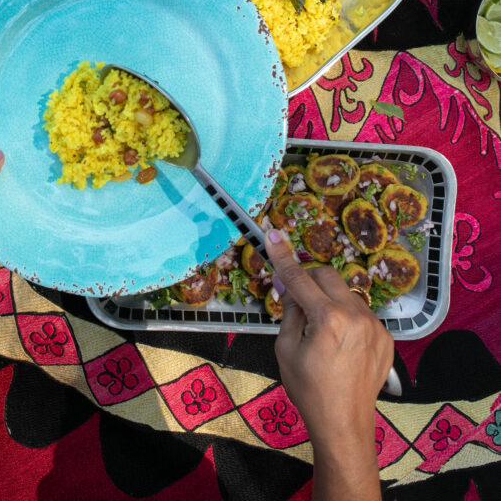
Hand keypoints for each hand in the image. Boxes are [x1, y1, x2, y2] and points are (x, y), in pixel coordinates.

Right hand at [265, 227, 392, 491]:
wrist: (344, 424)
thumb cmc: (308, 389)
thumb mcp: (285, 349)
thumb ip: (289, 310)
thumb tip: (289, 283)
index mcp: (327, 318)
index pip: (300, 277)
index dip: (283, 256)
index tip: (272, 234)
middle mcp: (355, 314)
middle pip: (327, 275)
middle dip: (309, 280)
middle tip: (298, 300)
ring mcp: (374, 325)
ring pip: (345, 293)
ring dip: (329, 300)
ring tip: (322, 331)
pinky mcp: (385, 336)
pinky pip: (360, 312)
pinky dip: (346, 317)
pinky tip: (340, 344)